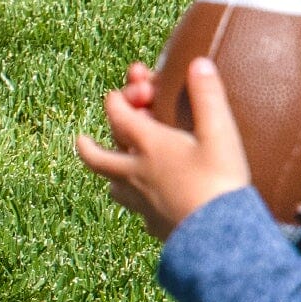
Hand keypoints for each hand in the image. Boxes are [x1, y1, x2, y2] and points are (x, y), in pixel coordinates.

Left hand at [75, 55, 255, 241]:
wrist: (219, 238)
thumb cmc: (219, 182)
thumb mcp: (219, 134)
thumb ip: (207, 97)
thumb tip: (198, 63)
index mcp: (147, 145)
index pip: (119, 116)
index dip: (118, 100)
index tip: (120, 91)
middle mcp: (135, 173)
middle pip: (97, 158)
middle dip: (88, 145)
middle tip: (80, 139)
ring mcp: (140, 203)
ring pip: (114, 186)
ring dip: (111, 175)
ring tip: (114, 172)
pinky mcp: (153, 225)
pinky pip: (137, 212)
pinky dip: (138, 203)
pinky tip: (149, 205)